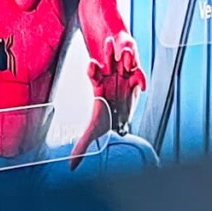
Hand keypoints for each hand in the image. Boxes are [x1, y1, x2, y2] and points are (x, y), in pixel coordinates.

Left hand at [71, 35, 144, 164]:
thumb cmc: (105, 119)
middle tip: (108, 44)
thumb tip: (70, 166)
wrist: (120, 116)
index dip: (92, 69)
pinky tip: (141, 84)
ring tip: (126, 51)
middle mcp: (110, 76)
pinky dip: (140, 76)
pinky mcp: (135, 78)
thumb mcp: (93, 132)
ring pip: (124, 61)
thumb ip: (82, 146)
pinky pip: (138, 73)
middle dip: (109, 54)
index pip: (93, 73)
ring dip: (125, 56)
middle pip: (108, 61)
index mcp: (98, 84)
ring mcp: (123, 75)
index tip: (92, 64)